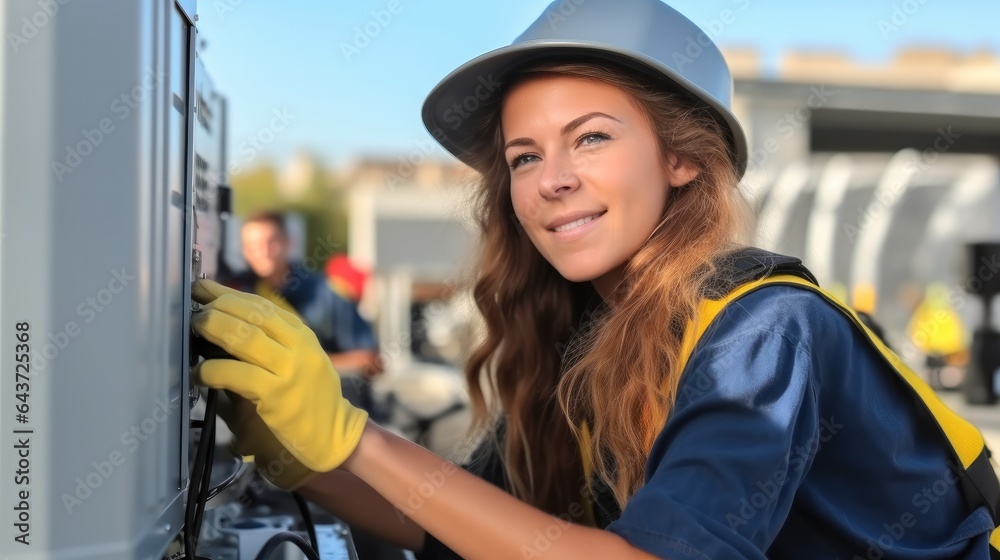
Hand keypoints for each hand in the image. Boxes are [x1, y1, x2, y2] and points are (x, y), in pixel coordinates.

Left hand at [191, 279, 368, 471]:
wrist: (337, 435)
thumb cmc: (313, 400)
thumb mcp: (303, 361)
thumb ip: (276, 343)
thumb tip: (227, 326)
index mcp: (303, 335)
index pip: (263, 305)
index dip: (229, 294)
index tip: (204, 288)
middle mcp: (299, 346)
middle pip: (252, 314)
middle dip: (218, 306)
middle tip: (193, 308)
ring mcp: (290, 369)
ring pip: (244, 337)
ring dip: (214, 328)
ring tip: (194, 329)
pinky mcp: (277, 394)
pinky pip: (237, 374)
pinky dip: (212, 370)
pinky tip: (199, 374)